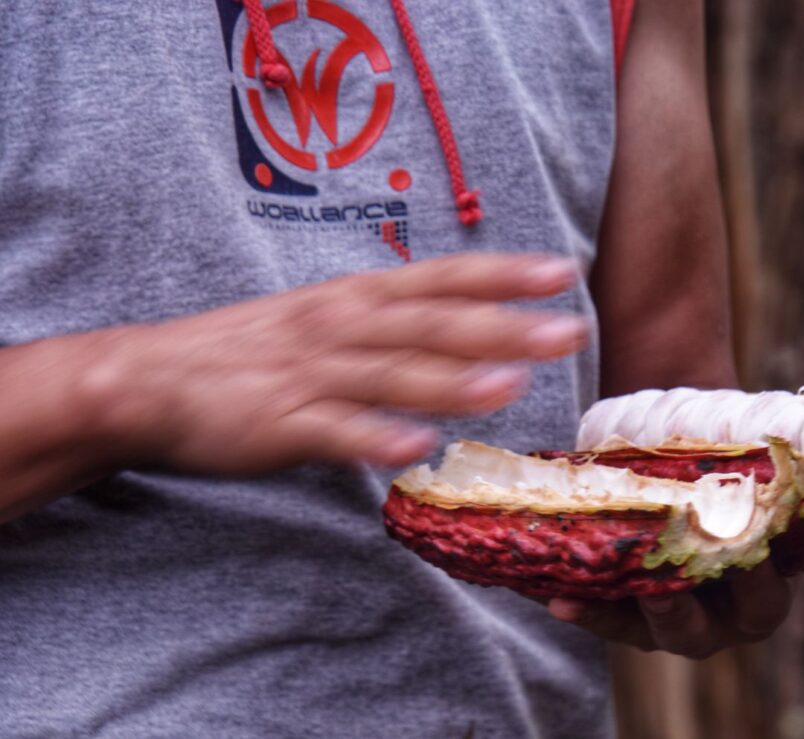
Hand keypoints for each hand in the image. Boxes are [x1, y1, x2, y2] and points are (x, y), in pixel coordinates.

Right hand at [79, 253, 589, 473]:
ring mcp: (311, 374)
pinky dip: (373, 437)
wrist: (151, 377)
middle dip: (503, 326)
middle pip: (432, 324)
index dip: (502, 274)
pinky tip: (412, 449)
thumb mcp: (323, 316)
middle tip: (567, 331)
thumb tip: (461, 332)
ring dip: (451, 380)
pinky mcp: (279, 422)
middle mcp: (341, 325)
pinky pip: (333, 431)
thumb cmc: (249, 349)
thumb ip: (389, 323)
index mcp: (355, 297)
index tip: (561, 272)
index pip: (441, 277)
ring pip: (391, 375)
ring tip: (510, 386)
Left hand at [546, 487, 803, 657]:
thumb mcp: (788, 482)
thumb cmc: (743, 472)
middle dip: (684, 606)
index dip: (754, 584)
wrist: (687, 452)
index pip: (761, 603)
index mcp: (760, 594)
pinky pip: (601, 615)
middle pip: (699, 628)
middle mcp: (713, 616)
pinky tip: (557, 598)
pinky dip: (582, 610)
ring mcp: (664, 614)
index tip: (743, 555)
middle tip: (668, 576)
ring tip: (604, 588)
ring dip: (625, 611)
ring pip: (648, 628)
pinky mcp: (621, 601)